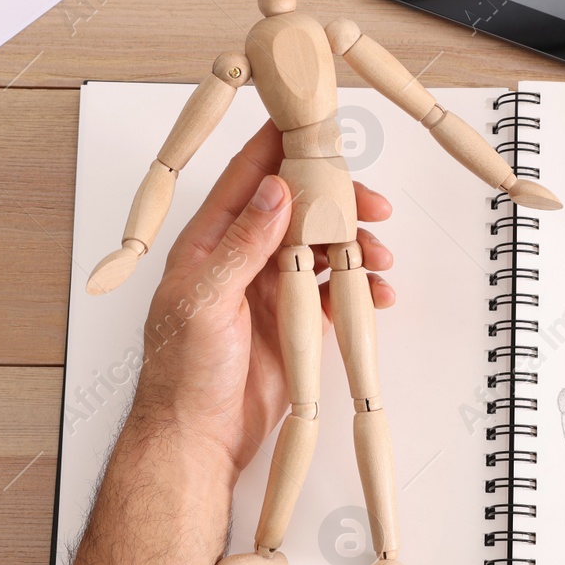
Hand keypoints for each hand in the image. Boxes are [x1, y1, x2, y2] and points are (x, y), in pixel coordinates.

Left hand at [129, 121, 394, 482]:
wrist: (197, 439)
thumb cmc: (183, 374)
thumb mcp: (207, 300)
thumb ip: (243, 245)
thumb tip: (274, 190)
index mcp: (210, 243)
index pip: (249, 179)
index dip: (280, 148)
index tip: (314, 124)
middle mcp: (243, 259)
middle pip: (298, 211)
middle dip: (338, 203)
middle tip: (374, 206)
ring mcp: (271, 290)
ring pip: (322, 249)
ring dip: (355, 247)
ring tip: (381, 259)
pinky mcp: (295, 322)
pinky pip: (334, 292)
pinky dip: (359, 288)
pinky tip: (377, 292)